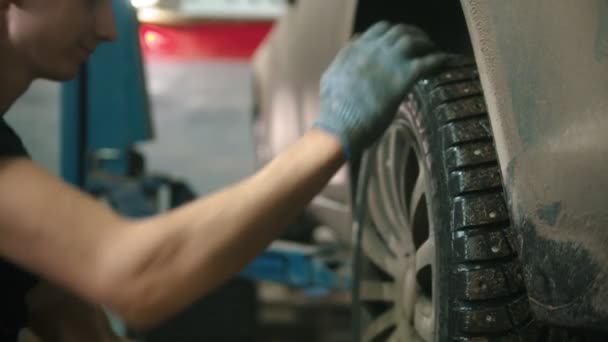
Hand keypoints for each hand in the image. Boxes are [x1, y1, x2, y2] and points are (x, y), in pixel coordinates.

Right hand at [314, 22, 447, 157]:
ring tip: (435, 51)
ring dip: (428, 44)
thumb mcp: (332, 74)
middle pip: (402, 32)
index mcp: (358, 48)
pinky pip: (428, 62)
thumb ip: (346, 55)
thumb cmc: (334, 106)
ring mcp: (390, 62)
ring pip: (416, 42)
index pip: (382, 28)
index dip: (395, 32)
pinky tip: (447, 62)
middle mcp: (375, 49)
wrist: (341, 124)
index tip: (402, 40)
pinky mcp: (403, 78)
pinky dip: (440, 59)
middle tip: (423, 44)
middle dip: (415, 35)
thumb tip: (357, 40)